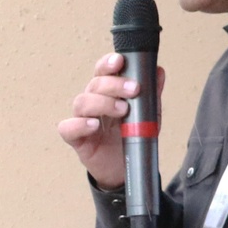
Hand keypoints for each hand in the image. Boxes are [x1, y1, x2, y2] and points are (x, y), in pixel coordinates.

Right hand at [58, 53, 164, 189]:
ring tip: (122, 110)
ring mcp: (83, 119)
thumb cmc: (131, 136)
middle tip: (134, 89)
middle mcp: (93, 102)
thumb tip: (158, 71)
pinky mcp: (77, 139)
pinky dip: (79, 124)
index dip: (108, 63)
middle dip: (115, 84)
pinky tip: (94, 125)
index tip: (120, 61)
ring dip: (103, 103)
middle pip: (95, 84)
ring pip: (82, 102)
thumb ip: (151, 93)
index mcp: (108, 92)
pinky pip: (68, 128)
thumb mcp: (147, 114)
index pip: (103, 71)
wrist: (126, 167)